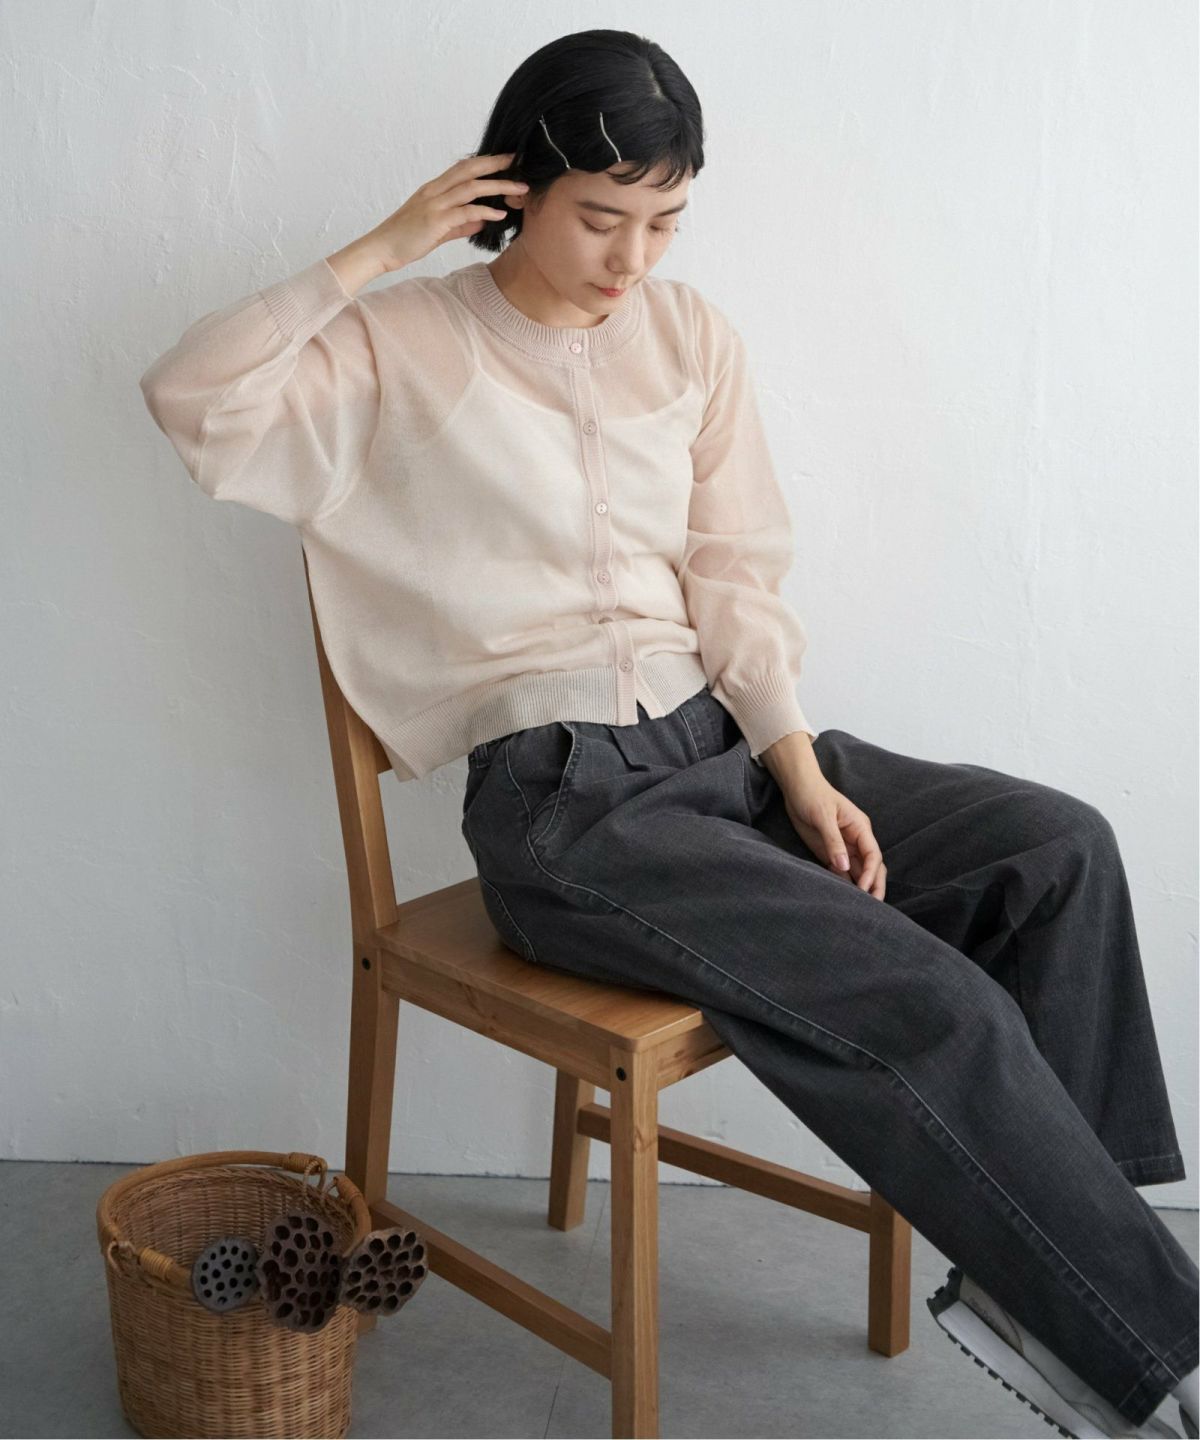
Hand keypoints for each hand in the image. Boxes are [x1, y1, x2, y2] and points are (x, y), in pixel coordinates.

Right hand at [368, 152, 528, 272]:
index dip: (485, 162)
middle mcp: (434, 191)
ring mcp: (434, 204)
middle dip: (496, 164)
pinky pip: (465, 212)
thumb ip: (461, 224)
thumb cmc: (406, 239)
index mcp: (434, 189)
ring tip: (519, 189)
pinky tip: (500, 215)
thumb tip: (482, 220)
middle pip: (469, 169)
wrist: (381, 249)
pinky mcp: (435, 221)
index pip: (463, 168)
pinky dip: (485, 211)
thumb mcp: (438, 230)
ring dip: (498, 186)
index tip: (506, 161)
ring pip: (471, 187)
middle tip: (519, 161)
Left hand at [780, 769, 886, 899]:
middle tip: (872, 906)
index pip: (873, 855)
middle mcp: (856, 840)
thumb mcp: (823, 816)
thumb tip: (843, 865)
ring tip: (858, 907)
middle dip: (874, 885)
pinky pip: (841, 872)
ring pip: (858, 872)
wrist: (797, 788)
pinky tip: (841, 896)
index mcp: (860, 828)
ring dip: (859, 888)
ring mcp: (844, 848)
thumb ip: (833, 841)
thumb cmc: (813, 795)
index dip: (871, 873)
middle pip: (871, 867)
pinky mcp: (830, 853)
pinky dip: (843, 884)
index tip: (863, 888)